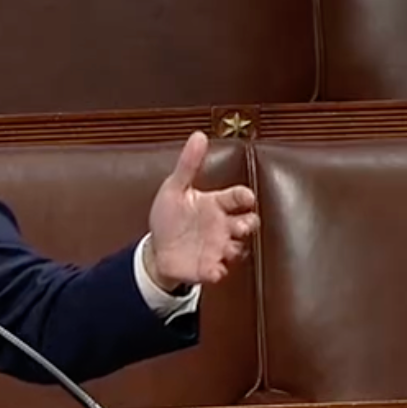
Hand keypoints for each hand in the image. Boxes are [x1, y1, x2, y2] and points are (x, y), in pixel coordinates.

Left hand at [145, 131, 258, 288]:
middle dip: (249, 224)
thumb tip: (198, 135)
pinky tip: (213, 269)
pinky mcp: (209, 267)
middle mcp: (222, 226)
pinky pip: (219, 271)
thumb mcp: (174, 189)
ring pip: (239, 249)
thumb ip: (188, 165)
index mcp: (215, 204)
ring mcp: (218, 248)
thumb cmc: (170, 217)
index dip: (244, 197)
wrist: (157, 249)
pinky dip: (218, 271)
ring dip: (235, 248)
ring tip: (226, 247)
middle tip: (240, 225)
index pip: (237, 197)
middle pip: (248, 223)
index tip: (246, 197)